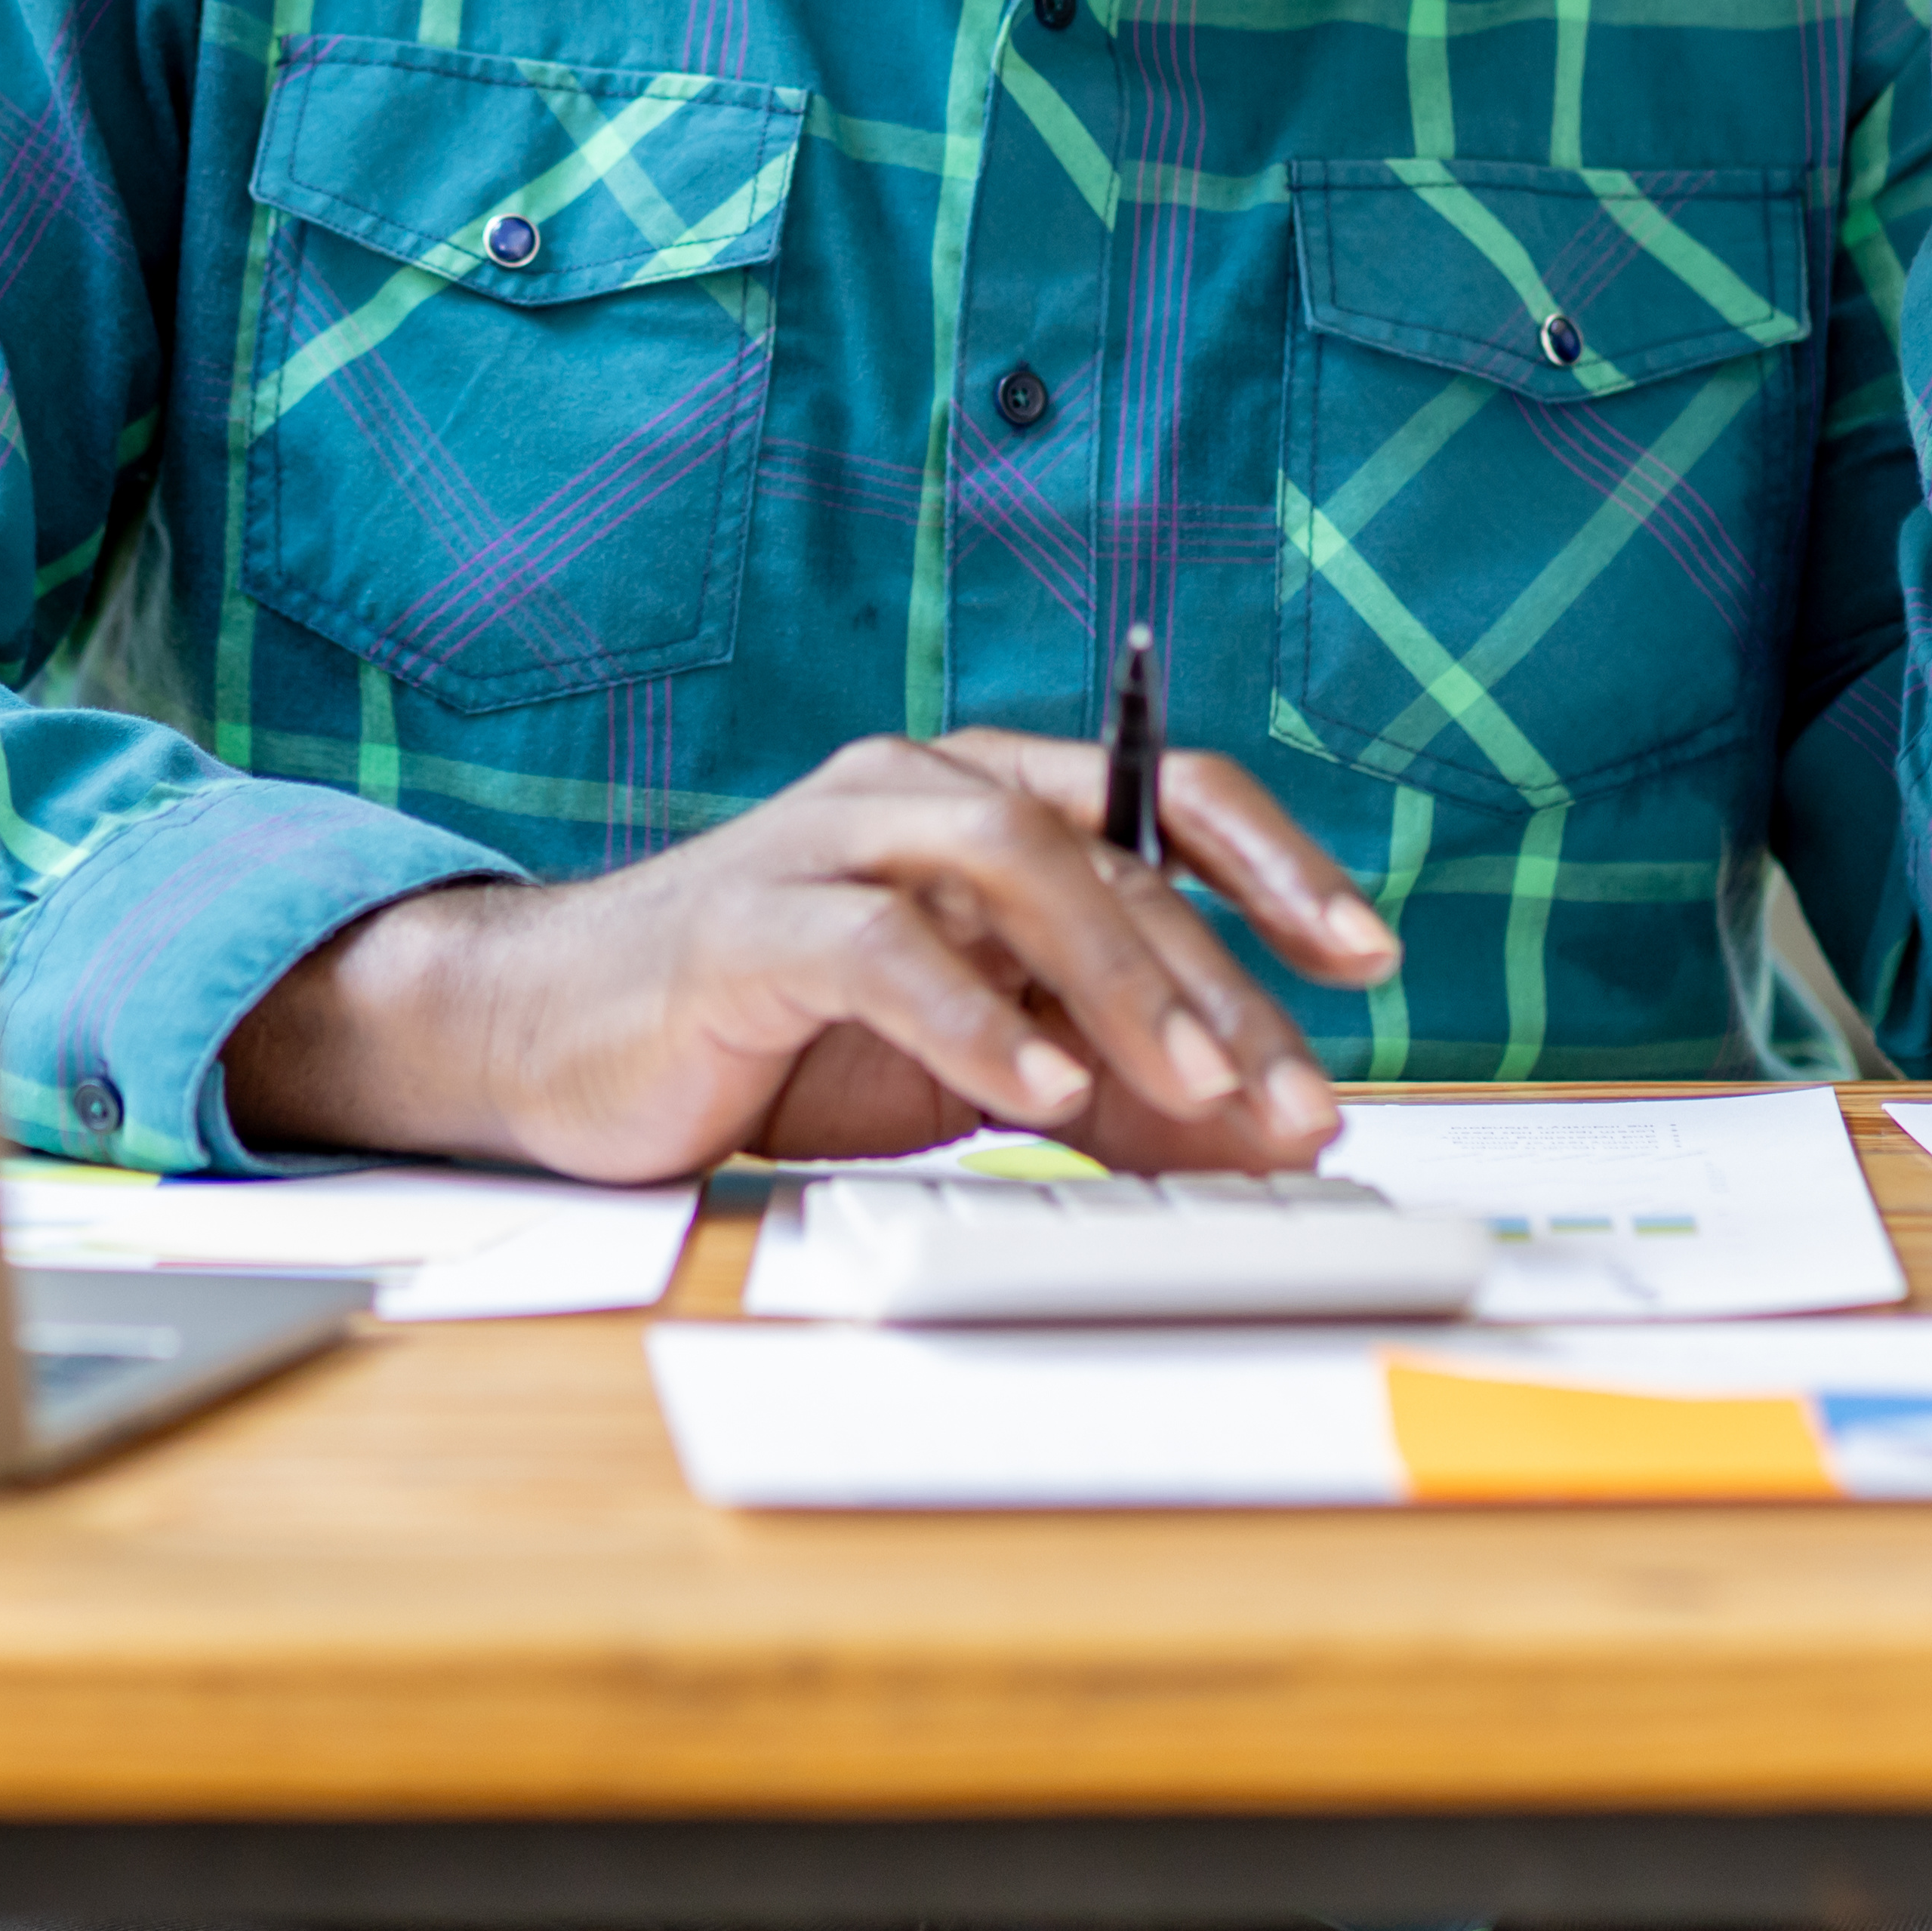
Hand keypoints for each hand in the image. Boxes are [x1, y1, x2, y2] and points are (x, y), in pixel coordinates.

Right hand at [221, 730, 1402, 1183]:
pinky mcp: (751, 922)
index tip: (1368, 958)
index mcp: (989, 802)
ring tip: (1196, 1088)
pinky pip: (883, 948)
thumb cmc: (780, 1036)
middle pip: (1113, 855)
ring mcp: (830, 841)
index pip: (1170, 798)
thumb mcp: (983, 1064)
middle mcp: (920, 791)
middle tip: (1300, 1097)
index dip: (1280, 867)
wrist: (563, 1043)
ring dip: (1121, 980)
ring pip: (1013, 865)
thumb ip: (1117, 1089)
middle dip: (1223, 983)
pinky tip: (1043, 1088)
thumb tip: (1263, 1139)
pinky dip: (976, 1019)